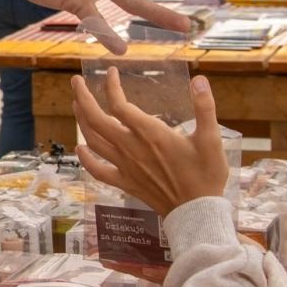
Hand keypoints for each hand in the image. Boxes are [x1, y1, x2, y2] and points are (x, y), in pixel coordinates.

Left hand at [71, 69, 228, 216]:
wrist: (196, 213)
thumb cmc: (206, 176)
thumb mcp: (211, 139)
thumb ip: (205, 107)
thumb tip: (200, 80)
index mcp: (150, 134)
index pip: (119, 105)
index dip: (110, 86)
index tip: (110, 72)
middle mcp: (132, 149)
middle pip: (96, 120)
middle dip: (82, 98)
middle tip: (75, 82)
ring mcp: (126, 167)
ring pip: (93, 141)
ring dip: (81, 121)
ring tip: (77, 105)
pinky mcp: (125, 183)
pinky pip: (98, 170)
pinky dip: (85, 158)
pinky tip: (80, 148)